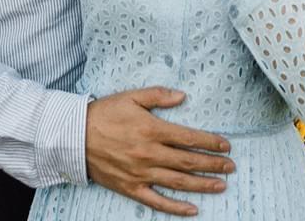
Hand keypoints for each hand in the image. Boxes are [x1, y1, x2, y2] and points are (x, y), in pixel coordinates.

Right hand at [86, 87, 233, 216]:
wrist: (74, 136)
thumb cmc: (103, 114)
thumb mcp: (131, 97)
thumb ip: (158, 95)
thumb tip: (183, 96)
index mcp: (151, 130)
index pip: (189, 138)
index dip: (210, 142)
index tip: (226, 145)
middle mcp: (149, 154)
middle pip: (188, 161)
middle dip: (213, 164)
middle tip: (230, 166)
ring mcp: (141, 173)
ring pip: (178, 182)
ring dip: (202, 184)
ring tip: (221, 185)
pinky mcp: (131, 188)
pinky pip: (157, 201)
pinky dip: (176, 207)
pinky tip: (193, 209)